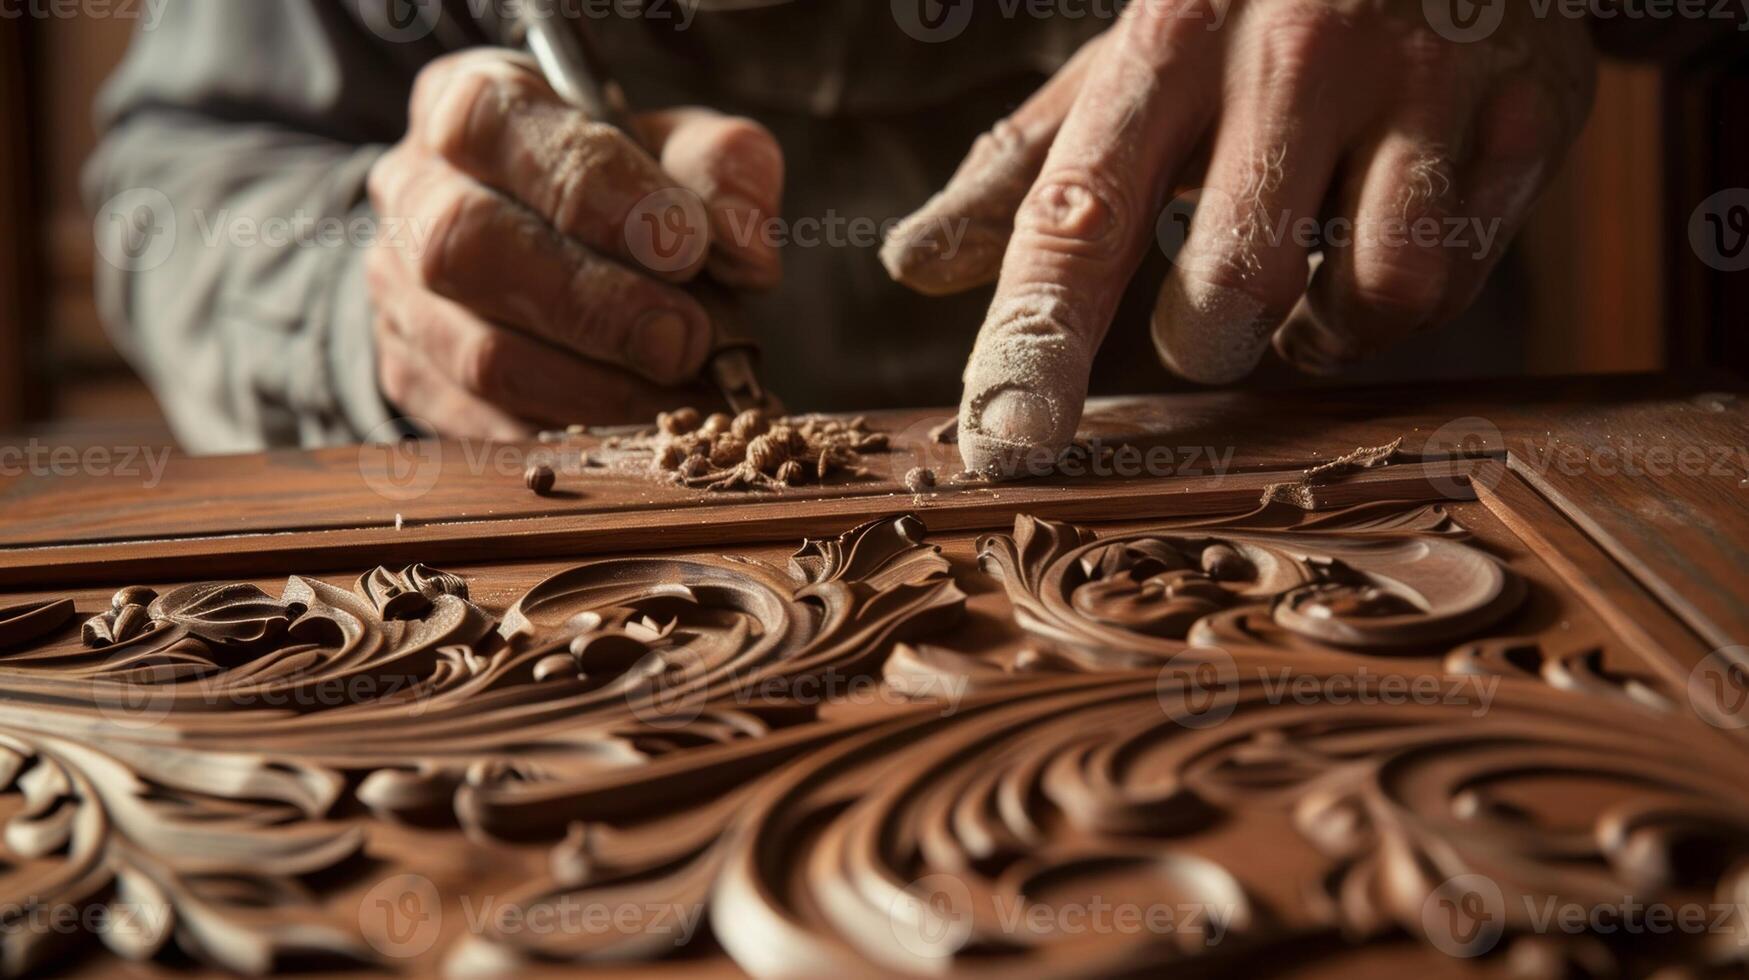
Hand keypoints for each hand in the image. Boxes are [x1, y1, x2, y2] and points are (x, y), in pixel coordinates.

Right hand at [366, 49, 783, 438]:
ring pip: (479, 354)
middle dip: (594, 303)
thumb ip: (722, 170)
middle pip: (469, 246)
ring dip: (596, 386)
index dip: (590, 186)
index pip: (494, 124)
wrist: (541, 242)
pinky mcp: (413, 376)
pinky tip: (641, 430)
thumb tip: (746, 250)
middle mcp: (414, 193)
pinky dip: (575, 435)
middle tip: (686, 340)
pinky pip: (485, 428)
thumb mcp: (676, 148)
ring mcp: (399, 293)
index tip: (686, 242)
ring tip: (681, 396)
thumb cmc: (615, 184)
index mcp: (466, 104)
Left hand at [883, 1, 1595, 474]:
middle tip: (1210, 310)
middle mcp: (1292, 55)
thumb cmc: (1248, 6)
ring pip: (1372, 291)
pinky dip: (1410, 292)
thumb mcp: (1129, 62)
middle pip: (1232, 288)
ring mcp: (1423, 78)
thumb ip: (1025, 169)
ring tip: (1307, 275)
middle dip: (1208, 338)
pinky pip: (1462, 268)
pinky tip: (1387, 239)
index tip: (1004, 448)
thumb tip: (912, 266)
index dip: (1036, 344)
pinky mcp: (1531, 106)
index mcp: (1166, 42)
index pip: (1077, 218)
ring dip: (1322, 327)